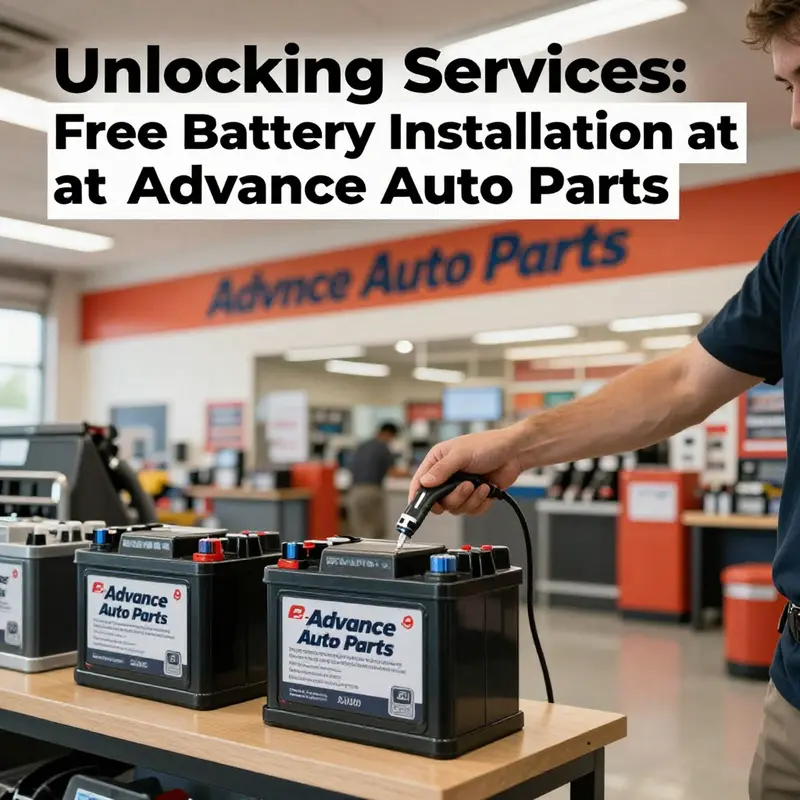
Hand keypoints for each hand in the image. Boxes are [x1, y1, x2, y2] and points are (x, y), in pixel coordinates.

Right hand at [408, 427, 523, 515]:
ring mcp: (460, 487)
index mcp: (438, 461)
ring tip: (480, 485)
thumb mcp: (461, 454)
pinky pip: (471, 510)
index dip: (417, 496)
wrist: (515, 453)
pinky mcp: (474, 496)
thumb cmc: (489, 445)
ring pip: (455, 508)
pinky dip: (480, 502)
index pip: (420, 482)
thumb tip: (425, 482)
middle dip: (454, 498)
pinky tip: (487, 488)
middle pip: (438, 501)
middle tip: (466, 486)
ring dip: (470, 499)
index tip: (419, 508)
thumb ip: (442, 469)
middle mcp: (447, 476)